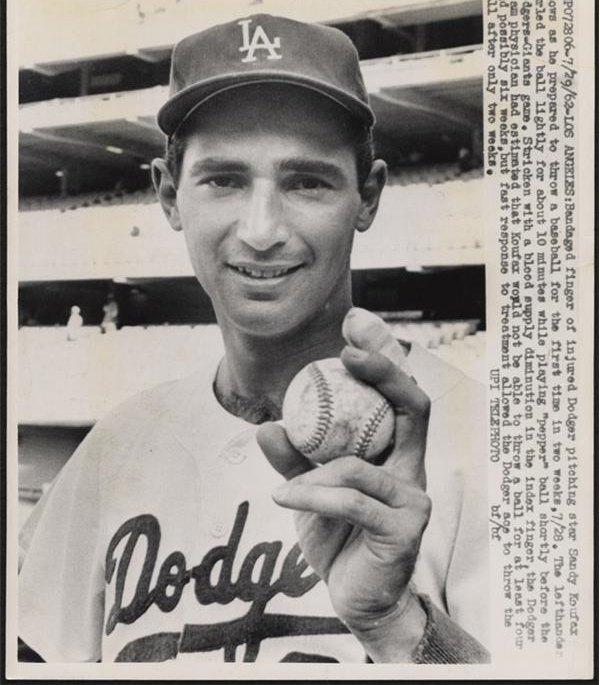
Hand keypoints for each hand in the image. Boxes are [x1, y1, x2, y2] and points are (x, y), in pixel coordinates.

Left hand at [257, 345, 431, 660]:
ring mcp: (413, 499)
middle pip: (414, 406)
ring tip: (286, 487)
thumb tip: (266, 426)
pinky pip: (352, 501)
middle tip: (349, 348)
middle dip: (385, 369)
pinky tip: (286, 498)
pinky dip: (313, 496)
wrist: (359, 600)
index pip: (400, 395)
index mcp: (394, 453)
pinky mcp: (405, 530)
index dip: (384, 356)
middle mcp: (412, 468)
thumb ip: (294, 460)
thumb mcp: (312, 492)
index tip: (356, 322)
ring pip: (360, 464)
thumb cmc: (340, 538)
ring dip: (314, 472)